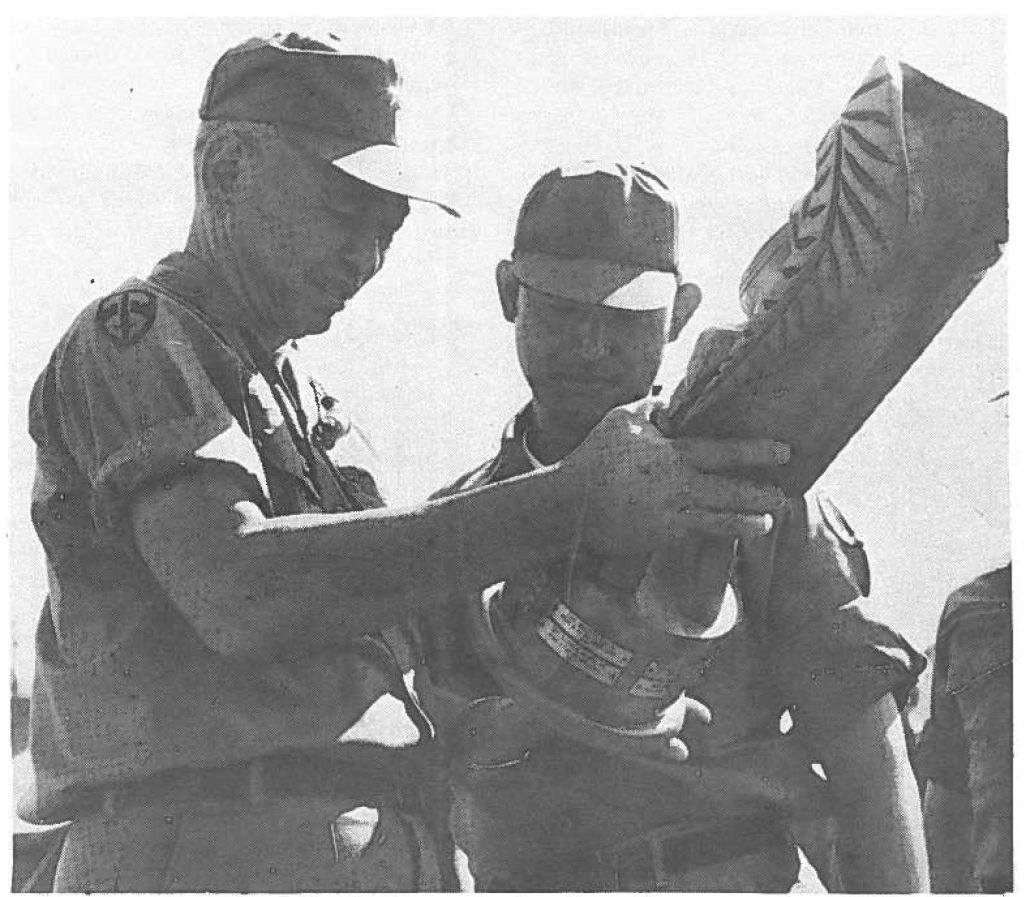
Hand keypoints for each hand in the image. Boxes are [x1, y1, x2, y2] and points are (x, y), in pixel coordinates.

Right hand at [563, 403, 789, 553]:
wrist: (568, 503)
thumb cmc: (595, 457)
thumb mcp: (620, 420)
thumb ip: (652, 409)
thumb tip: (674, 403)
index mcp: (669, 454)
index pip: (721, 451)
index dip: (755, 451)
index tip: (784, 451)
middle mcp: (675, 484)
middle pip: (728, 490)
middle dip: (759, 493)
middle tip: (785, 494)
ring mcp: (669, 514)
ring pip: (718, 519)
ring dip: (746, 522)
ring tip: (766, 523)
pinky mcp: (660, 536)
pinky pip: (696, 535)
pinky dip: (716, 534)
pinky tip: (732, 534)